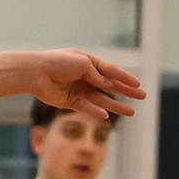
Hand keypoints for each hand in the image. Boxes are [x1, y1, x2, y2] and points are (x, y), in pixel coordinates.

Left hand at [28, 49, 148, 120]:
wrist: (36, 73)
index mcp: (89, 63)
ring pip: (102, 99)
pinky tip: (105, 115)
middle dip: (127, 91)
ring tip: (132, 112)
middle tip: (142, 97)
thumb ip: (96, 75)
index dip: (125, 78)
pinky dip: (95, 111)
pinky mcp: (70, 102)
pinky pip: (87, 108)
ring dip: (116, 105)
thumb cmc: (58, 63)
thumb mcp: (82, 64)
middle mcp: (86, 77)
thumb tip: (108, 85)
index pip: (111, 71)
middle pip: (111, 86)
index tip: (138, 85)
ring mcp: (79, 90)